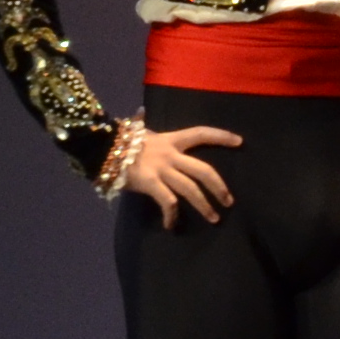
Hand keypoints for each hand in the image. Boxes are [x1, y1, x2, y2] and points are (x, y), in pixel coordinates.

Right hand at [113, 124, 240, 224]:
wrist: (99, 147)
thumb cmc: (118, 140)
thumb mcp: (136, 131)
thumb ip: (142, 125)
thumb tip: (140, 113)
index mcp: (171, 139)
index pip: (201, 133)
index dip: (221, 137)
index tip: (240, 142)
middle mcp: (170, 154)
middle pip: (204, 170)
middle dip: (219, 186)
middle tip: (230, 201)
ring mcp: (161, 169)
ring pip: (190, 189)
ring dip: (204, 206)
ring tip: (214, 218)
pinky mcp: (150, 183)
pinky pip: (168, 201)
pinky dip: (172, 215)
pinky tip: (171, 225)